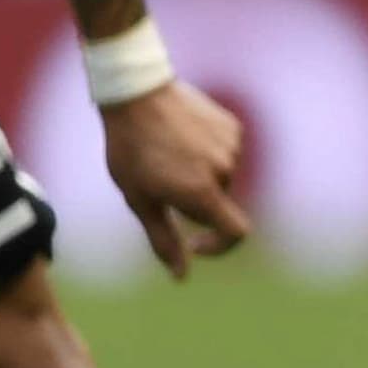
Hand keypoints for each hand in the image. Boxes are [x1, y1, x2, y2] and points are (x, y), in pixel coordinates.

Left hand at [100, 77, 252, 279]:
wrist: (135, 92)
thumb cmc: (130, 149)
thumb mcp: (140, 200)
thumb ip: (164, 240)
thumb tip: (181, 276)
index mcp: (202, 192)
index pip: (236, 233)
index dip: (220, 246)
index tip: (195, 243)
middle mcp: (224, 170)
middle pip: (219, 204)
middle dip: (195, 202)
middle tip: (160, 181)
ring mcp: (232, 145)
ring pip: (222, 177)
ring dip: (201, 176)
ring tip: (168, 154)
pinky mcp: (232, 126)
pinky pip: (226, 152)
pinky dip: (208, 154)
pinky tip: (181, 137)